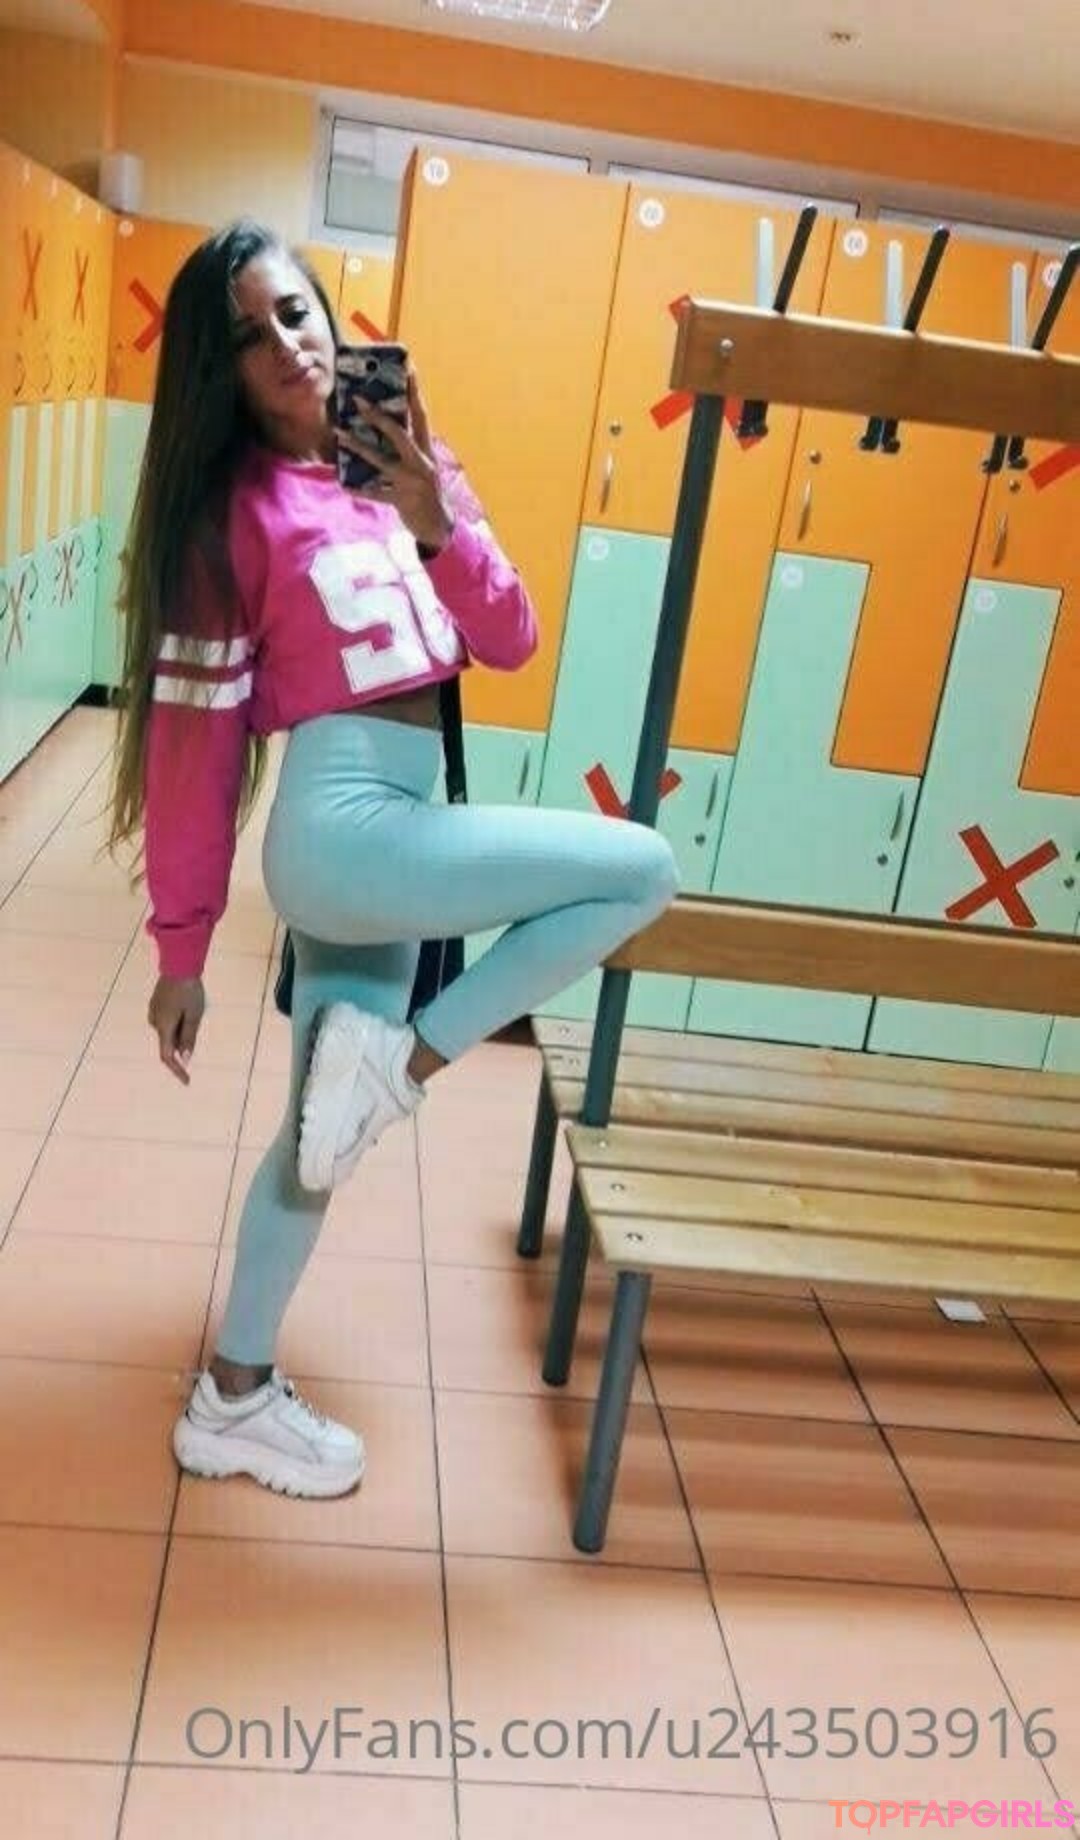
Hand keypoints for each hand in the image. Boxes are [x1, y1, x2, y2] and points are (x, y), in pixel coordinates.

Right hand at [148, 976, 204, 1084]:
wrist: (179, 965)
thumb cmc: (189, 991)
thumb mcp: (194, 1016)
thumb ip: (188, 1038)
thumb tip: (185, 1058)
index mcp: (164, 1027)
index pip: (167, 1056)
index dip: (177, 1070)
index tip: (187, 1080)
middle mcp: (154, 1022)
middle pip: (169, 1041)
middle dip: (183, 1040)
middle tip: (196, 1017)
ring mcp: (154, 1012)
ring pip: (168, 1030)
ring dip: (181, 1028)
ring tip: (193, 1007)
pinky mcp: (156, 1004)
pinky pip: (167, 1020)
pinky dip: (177, 1020)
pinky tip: (185, 1004)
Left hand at [337, 370, 452, 552]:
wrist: (439, 527)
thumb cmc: (426, 492)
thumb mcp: (423, 466)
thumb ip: (409, 448)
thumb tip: (386, 426)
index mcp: (427, 450)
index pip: (421, 416)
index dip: (414, 392)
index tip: (408, 369)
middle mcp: (421, 463)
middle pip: (399, 433)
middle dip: (378, 417)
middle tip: (358, 401)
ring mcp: (411, 482)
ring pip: (381, 460)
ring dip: (359, 446)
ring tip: (340, 434)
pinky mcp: (402, 500)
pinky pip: (376, 493)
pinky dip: (360, 490)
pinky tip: (345, 485)